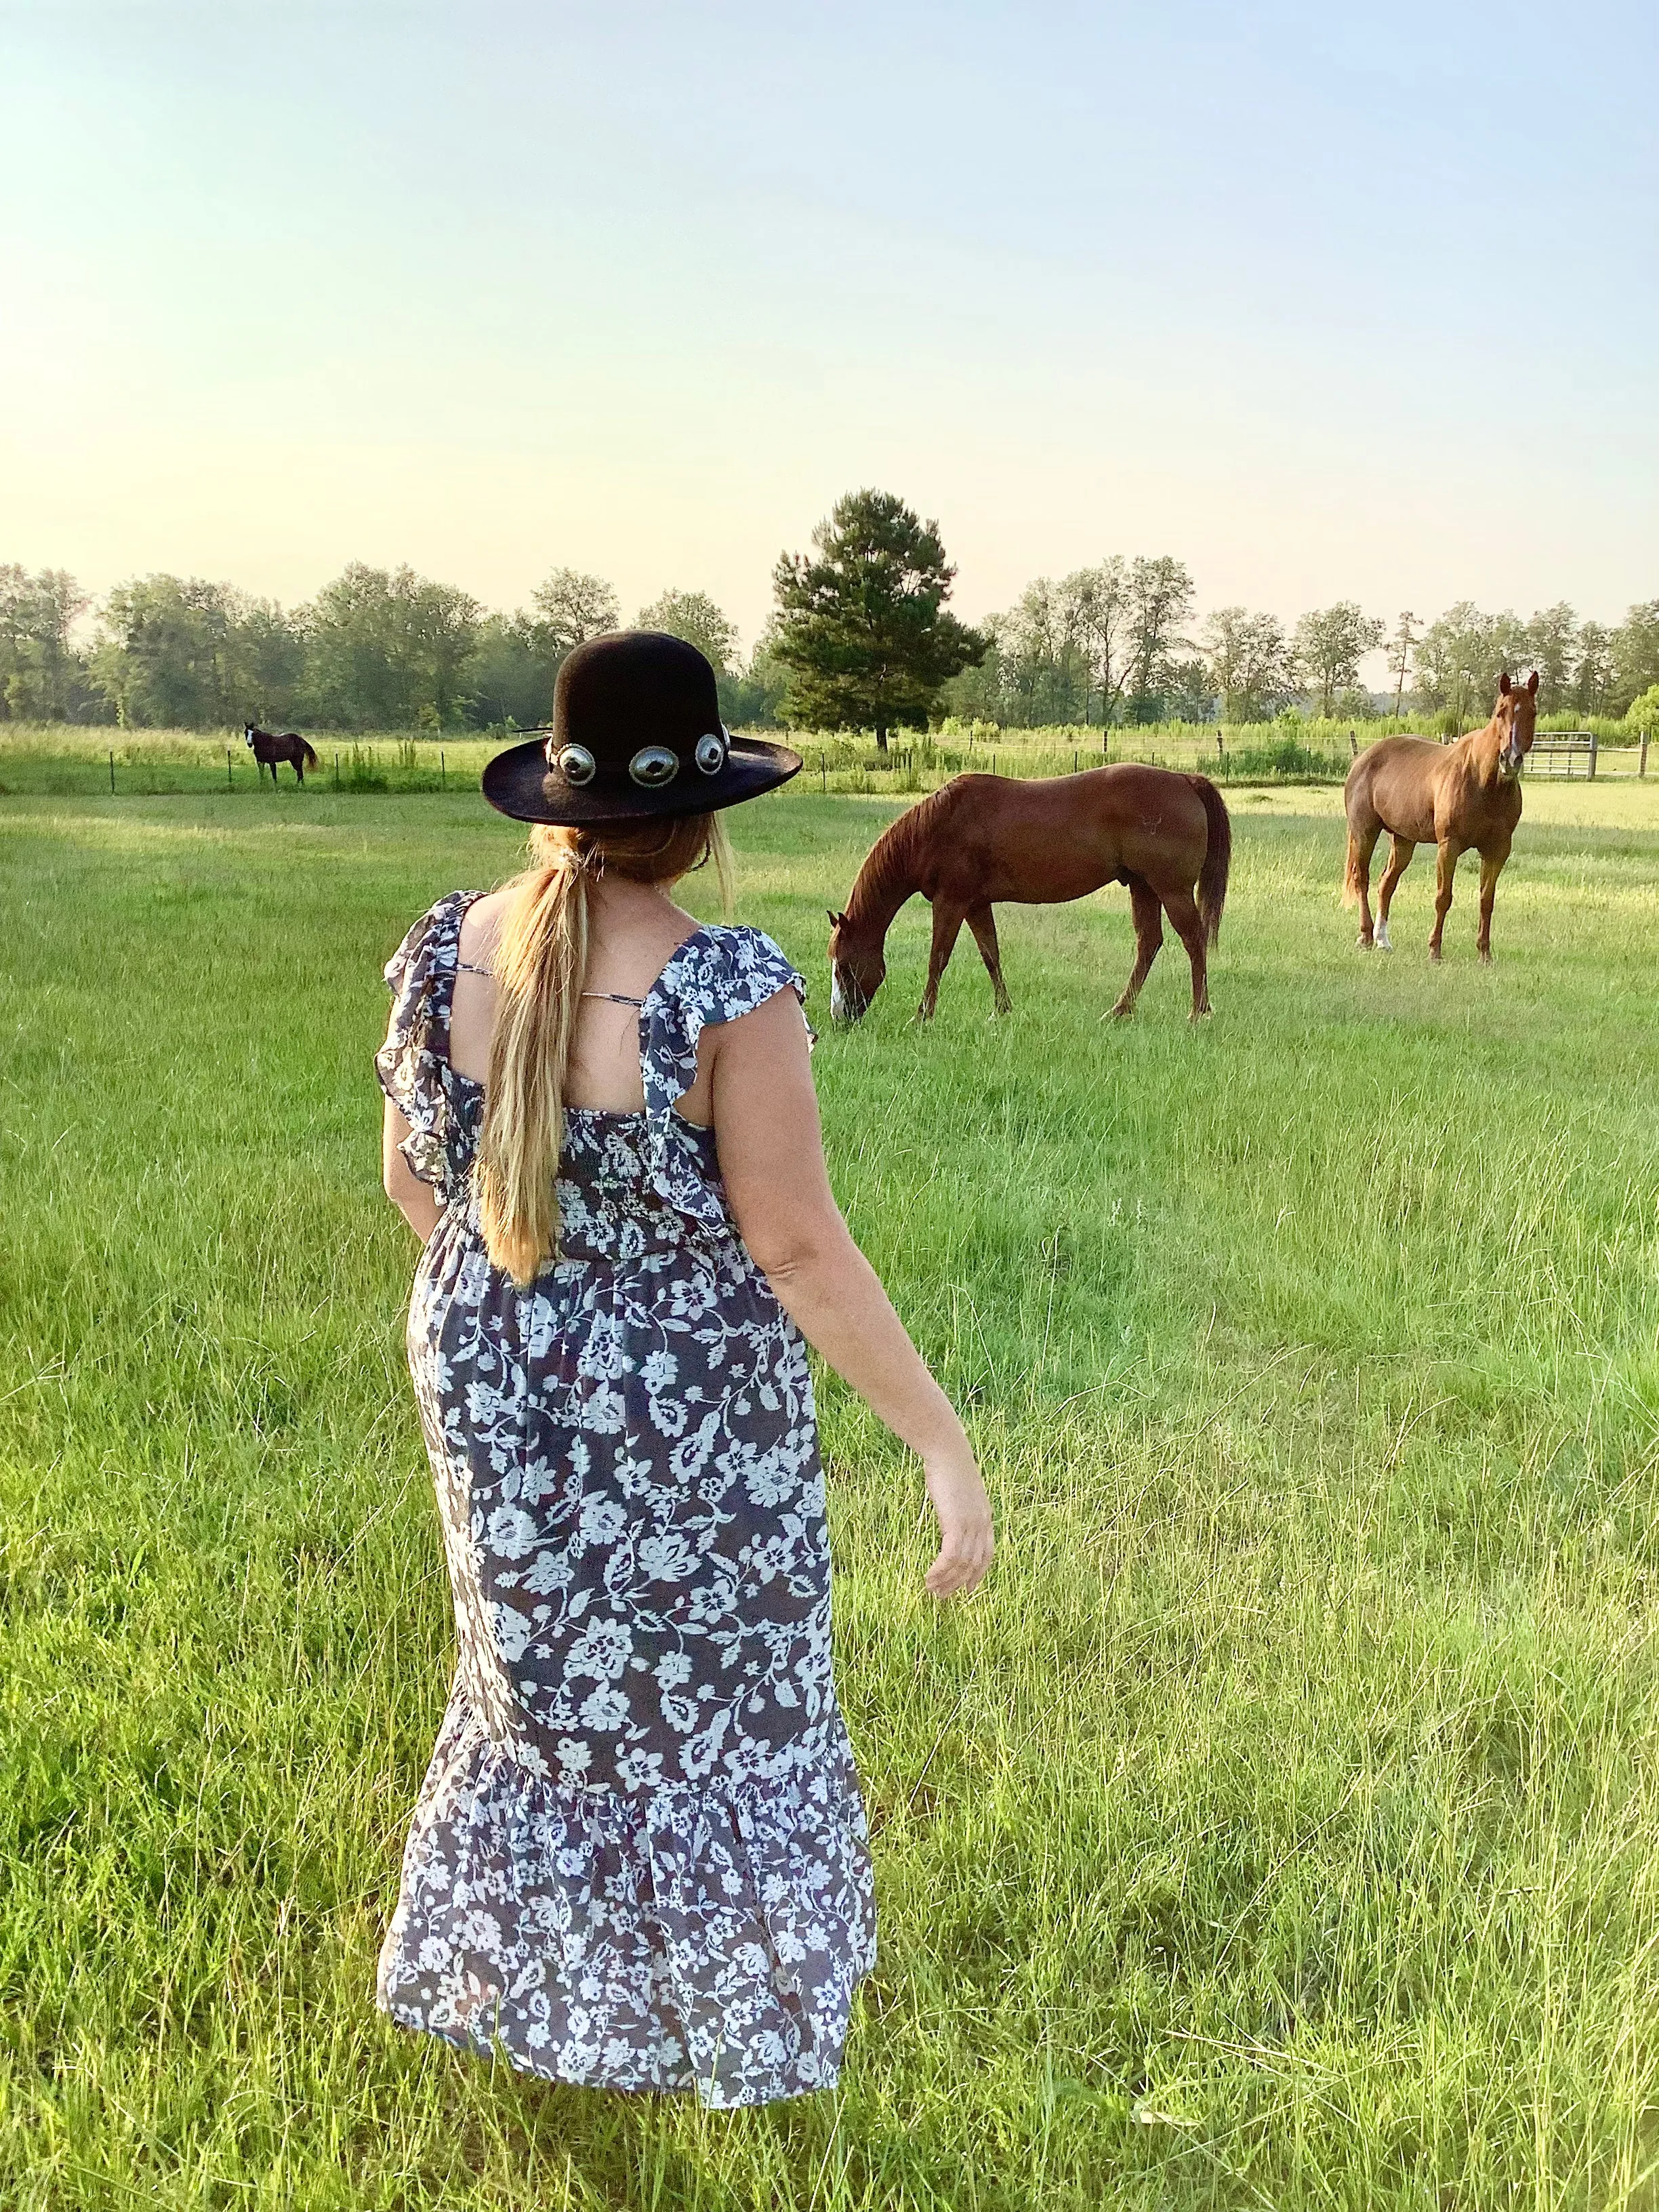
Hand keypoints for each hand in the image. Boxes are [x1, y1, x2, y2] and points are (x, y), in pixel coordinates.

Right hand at [923, 1445, 993, 1597]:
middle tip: (944, 1596)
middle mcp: (982, 1524)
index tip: (968, 1588)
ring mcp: (971, 1525)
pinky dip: (940, 1570)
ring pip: (962, 1564)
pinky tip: (929, 1577)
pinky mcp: (957, 1524)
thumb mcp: (959, 1490)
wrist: (948, 1452)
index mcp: (985, 1516)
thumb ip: (959, 1505)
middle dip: (959, 1583)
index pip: (987, 1554)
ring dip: (947, 1581)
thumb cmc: (949, 1465)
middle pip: (975, 1564)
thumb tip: (950, 1510)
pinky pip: (950, 1557)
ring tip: (932, 1591)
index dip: (978, 1573)